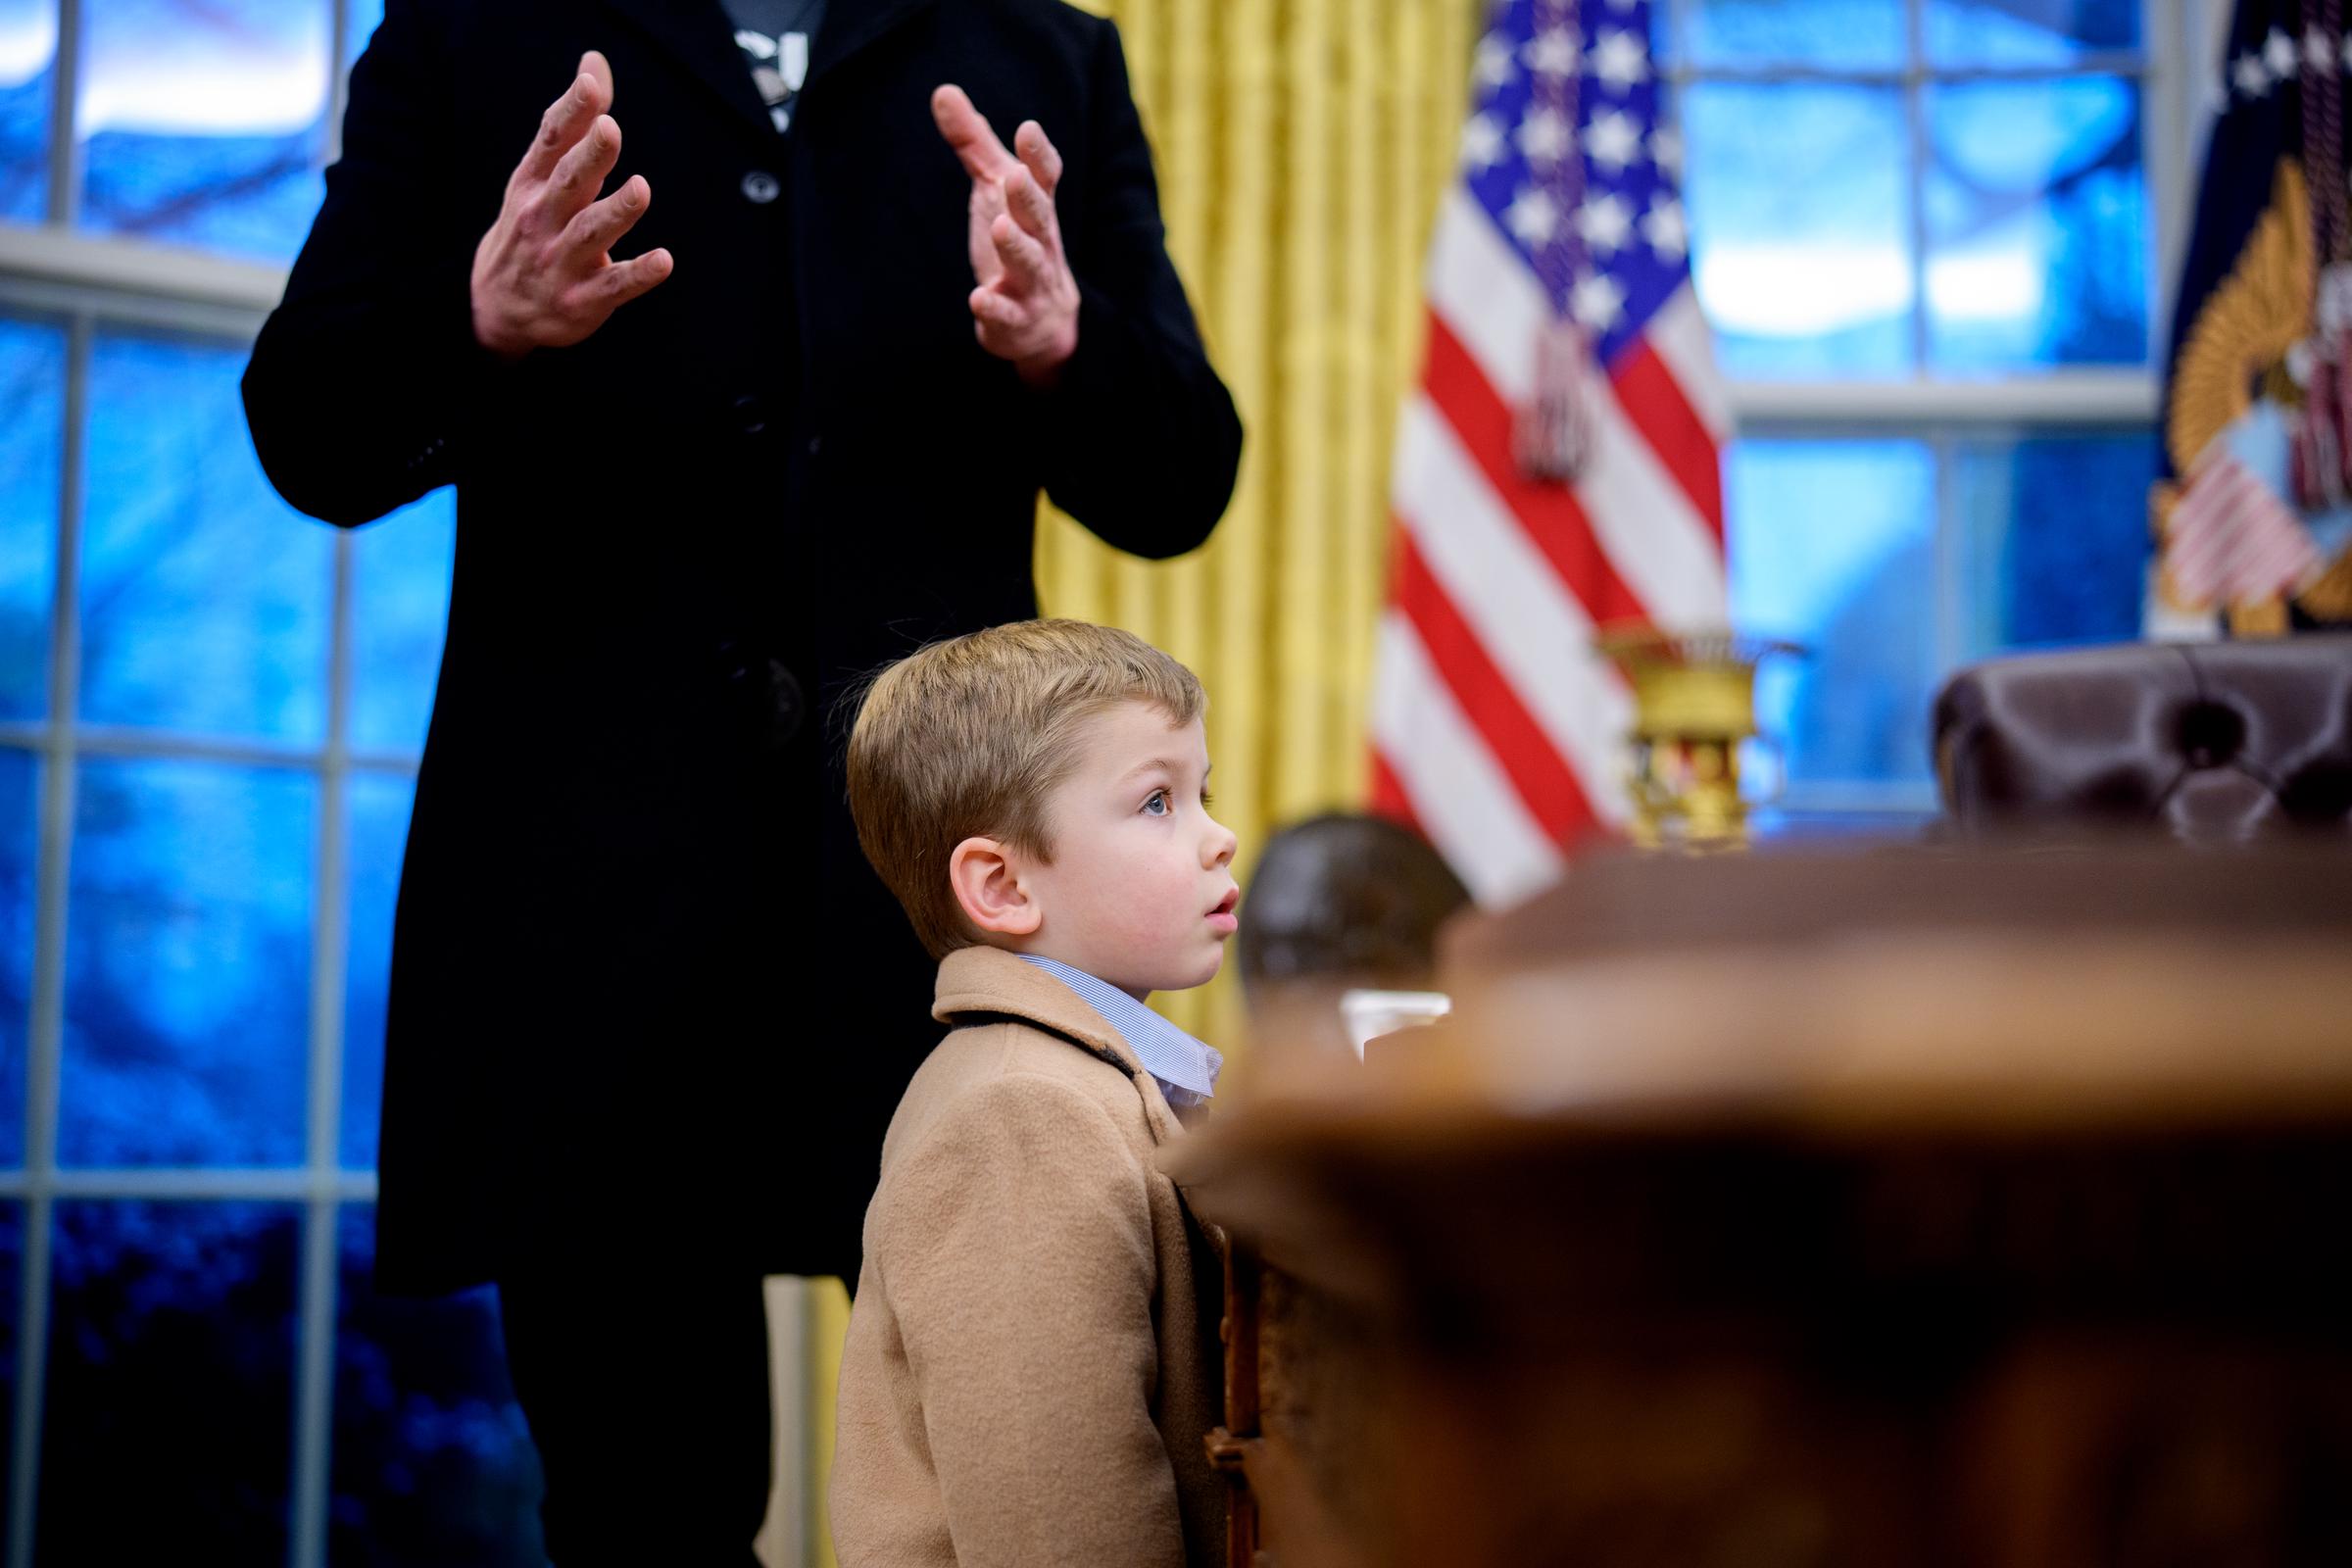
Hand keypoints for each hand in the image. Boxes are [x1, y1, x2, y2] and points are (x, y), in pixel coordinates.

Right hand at [470, 51, 672, 359]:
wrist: (497, 305)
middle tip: (610, 129)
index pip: (552, 141)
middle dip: (589, 157)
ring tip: (641, 189)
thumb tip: (595, 63)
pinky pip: (614, 287)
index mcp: (533, 184)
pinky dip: (637, 274)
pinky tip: (663, 261)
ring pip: (590, 234)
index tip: (591, 85)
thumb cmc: (532, 223)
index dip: (571, 111)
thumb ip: (573, 122)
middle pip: (568, 183)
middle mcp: (543, 218)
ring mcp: (561, 261)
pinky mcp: (583, 299)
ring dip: (615, 212)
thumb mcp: (541, 174)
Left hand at [931, 84, 1079, 387]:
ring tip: (1000, 228)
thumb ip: (974, 144)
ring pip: (1028, 264)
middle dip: (1029, 198)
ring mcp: (1030, 283)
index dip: (1039, 155)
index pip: (1045, 178)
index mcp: (1036, 208)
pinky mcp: (1014, 320)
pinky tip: (978, 299)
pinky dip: (995, 308)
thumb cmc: (1016, 239)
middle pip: (1039, 219)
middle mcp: (1040, 243)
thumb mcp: (995, 190)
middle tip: (1016, 177)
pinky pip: (1007, 315)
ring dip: (1016, 247)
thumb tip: (942, 91)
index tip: (1028, 129)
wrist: (1043, 322)